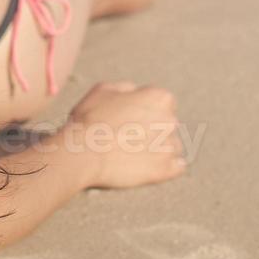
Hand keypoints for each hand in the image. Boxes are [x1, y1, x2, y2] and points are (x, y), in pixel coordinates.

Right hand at [64, 81, 186, 188]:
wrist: (82, 153)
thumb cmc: (90, 119)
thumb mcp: (104, 90)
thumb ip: (127, 88)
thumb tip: (136, 92)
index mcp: (160, 98)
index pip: (163, 103)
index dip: (145, 111)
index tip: (131, 120)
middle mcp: (170, 120)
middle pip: (167, 125)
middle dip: (152, 130)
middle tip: (128, 138)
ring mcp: (169, 146)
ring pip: (171, 146)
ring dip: (158, 149)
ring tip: (133, 154)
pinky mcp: (165, 170)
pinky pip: (176, 167)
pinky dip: (165, 168)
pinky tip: (147, 166)